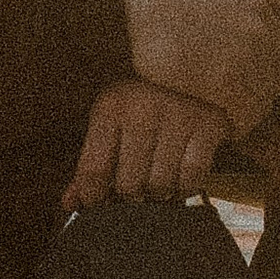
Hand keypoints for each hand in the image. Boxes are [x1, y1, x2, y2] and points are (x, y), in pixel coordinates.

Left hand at [63, 79, 233, 208]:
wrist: (189, 74)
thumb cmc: (142, 110)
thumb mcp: (111, 128)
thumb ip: (91, 167)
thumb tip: (71, 204)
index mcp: (111, 106)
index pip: (94, 171)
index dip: (94, 198)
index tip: (99, 204)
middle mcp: (143, 107)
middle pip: (130, 185)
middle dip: (131, 197)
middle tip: (136, 192)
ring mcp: (178, 115)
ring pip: (161, 186)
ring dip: (159, 194)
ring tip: (158, 184)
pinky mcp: (208, 125)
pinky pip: (191, 178)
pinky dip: (185, 188)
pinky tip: (180, 178)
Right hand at [123, 0, 279, 138]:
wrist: (132, 11)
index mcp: (257, 8)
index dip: (272, 75)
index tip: (253, 86)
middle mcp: (258, 31)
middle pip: (278, 79)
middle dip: (263, 95)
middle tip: (242, 108)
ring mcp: (244, 57)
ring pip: (263, 99)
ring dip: (249, 114)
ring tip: (231, 122)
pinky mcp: (224, 82)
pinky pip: (245, 114)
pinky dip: (237, 125)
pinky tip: (223, 131)